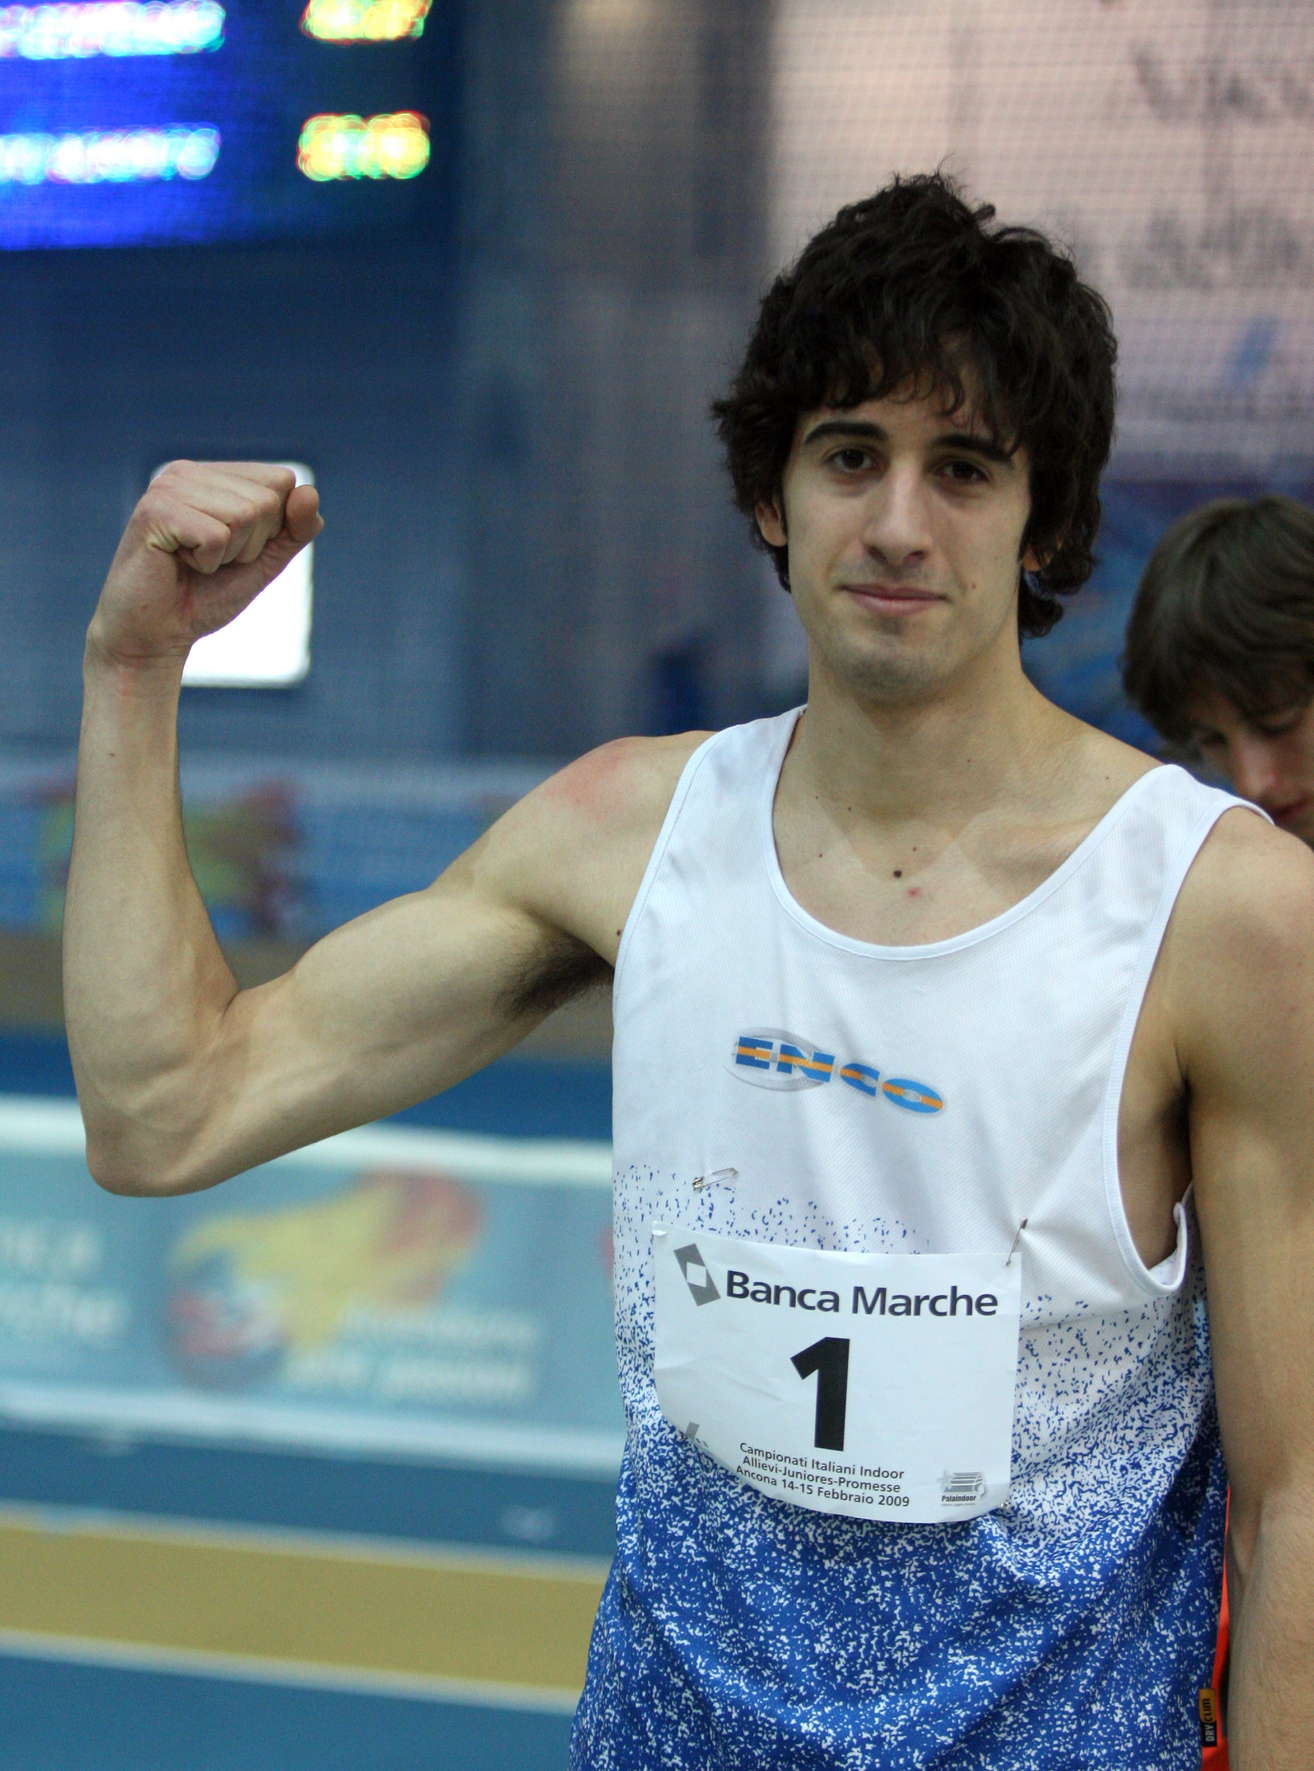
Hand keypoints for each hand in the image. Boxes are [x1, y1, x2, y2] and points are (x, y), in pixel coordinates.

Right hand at [87, 461, 323, 669]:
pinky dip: (208, 563)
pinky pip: (217, 536)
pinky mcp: (154, 511)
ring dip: (229, 555)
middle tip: (212, 562)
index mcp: (213, 475)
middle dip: (251, 544)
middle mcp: (188, 472)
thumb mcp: (264, 560)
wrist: (156, 635)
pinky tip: (179, 564)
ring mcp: (167, 487)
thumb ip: (295, 529)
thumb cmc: (206, 595)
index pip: (281, 480)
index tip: (234, 549)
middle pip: (266, 499)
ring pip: (245, 514)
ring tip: (194, 563)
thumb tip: (310, 491)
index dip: (272, 528)